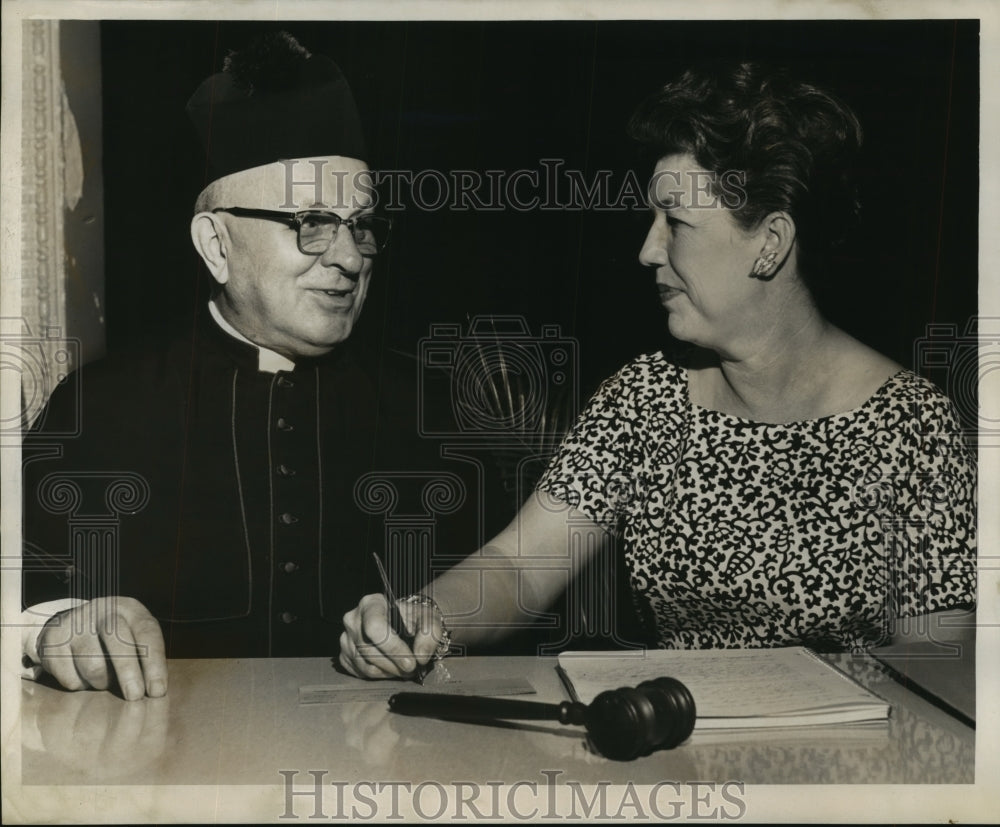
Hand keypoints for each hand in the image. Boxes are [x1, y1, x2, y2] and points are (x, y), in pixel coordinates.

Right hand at [37, 597, 167, 699]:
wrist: (73, 625)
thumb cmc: (114, 638)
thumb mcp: (134, 636)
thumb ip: (145, 656)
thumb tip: (155, 690)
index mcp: (130, 609)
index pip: (147, 633)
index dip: (154, 663)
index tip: (157, 690)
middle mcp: (103, 610)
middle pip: (118, 643)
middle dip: (129, 673)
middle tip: (135, 696)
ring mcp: (76, 623)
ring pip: (93, 666)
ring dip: (102, 682)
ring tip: (103, 679)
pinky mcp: (53, 640)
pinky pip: (70, 677)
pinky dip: (80, 684)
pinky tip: (81, 674)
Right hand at [339, 593, 442, 679]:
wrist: (403, 622)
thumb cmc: (413, 618)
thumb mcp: (428, 619)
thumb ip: (430, 634)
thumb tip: (420, 656)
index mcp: (371, 604)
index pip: (375, 628)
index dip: (393, 648)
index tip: (412, 662)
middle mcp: (353, 619)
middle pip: (370, 650)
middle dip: (395, 665)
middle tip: (412, 668)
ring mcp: (346, 638)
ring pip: (366, 666)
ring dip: (390, 672)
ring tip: (404, 668)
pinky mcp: (344, 656)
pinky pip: (360, 673)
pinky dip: (379, 675)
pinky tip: (391, 668)